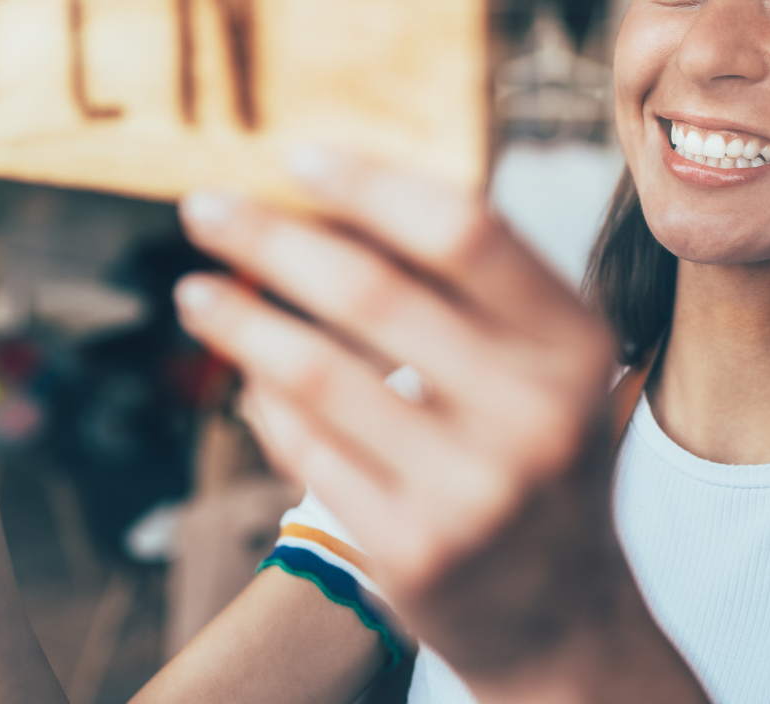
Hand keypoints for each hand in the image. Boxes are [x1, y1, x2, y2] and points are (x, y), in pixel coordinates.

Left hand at [173, 148, 624, 684]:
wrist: (560, 613)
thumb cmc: (541, 452)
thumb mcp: (546, 363)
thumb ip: (473, 287)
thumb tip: (342, 201)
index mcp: (574, 343)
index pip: (464, 232)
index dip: (371, 184)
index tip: (296, 156)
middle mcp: (535, 413)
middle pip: (374, 291)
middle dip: (271, 237)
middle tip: (204, 206)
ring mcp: (473, 490)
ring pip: (317, 371)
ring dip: (240, 318)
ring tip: (195, 290)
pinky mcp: (413, 552)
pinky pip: (306, 448)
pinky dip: (263, 398)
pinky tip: (246, 374)